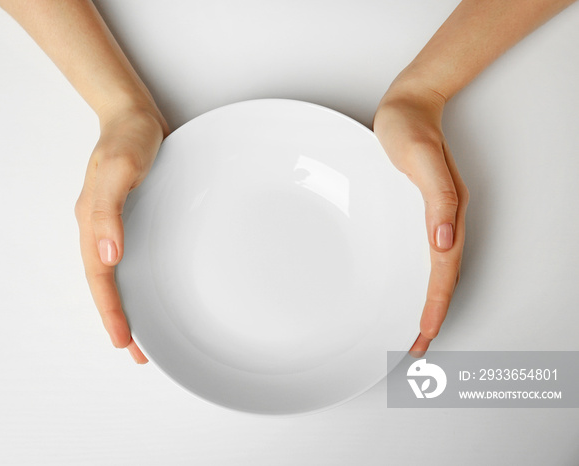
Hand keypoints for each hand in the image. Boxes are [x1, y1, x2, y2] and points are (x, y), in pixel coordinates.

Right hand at [74, 105, 168, 362]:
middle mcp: (102, 228)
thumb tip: (107, 255)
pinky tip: (154, 291)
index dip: (111, 310)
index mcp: (93, 222)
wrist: (133, 113)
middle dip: (119, 320)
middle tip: (138, 354)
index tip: (124, 341)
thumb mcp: (119, 167)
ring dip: (130, 305)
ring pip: (119, 276)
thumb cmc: (127, 136)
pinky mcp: (134, 218)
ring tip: (146, 336)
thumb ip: (108, 209)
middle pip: (106, 284)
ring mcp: (117, 224)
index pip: (100, 277)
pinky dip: (140, 281)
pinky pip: (133, 258)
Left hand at [373, 81, 468, 355]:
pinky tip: (410, 287)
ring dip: (429, 301)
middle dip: (434, 313)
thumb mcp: (420, 158)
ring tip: (417, 330)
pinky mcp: (420, 211)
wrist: (407, 104)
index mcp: (446, 210)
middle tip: (417, 347)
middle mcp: (443, 218)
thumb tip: (444, 241)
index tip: (425, 331)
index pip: (443, 268)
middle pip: (443, 276)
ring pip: (435, 268)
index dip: (435, 302)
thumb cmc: (408, 128)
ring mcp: (434, 216)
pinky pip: (424, 253)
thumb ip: (436, 197)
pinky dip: (420, 278)